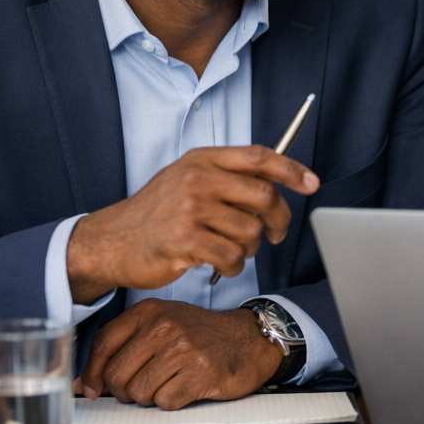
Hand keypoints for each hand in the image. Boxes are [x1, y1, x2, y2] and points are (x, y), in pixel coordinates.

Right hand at [67, 145, 317, 303]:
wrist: (112, 241)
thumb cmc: (158, 213)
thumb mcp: (188, 179)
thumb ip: (228, 177)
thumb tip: (280, 183)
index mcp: (202, 160)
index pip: (258, 157)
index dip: (291, 169)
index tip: (311, 183)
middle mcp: (196, 179)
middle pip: (264, 196)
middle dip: (278, 220)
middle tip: (274, 235)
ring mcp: (189, 209)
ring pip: (250, 231)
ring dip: (250, 248)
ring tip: (233, 250)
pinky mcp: (184, 240)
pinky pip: (232, 257)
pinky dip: (233, 266)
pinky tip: (220, 264)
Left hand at [75, 299, 284, 409]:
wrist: (250, 339)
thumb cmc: (202, 336)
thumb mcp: (162, 327)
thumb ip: (122, 350)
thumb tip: (82, 385)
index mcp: (151, 312)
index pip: (103, 344)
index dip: (92, 373)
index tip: (93, 388)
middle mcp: (166, 326)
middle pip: (116, 375)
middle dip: (124, 390)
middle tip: (143, 387)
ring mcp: (185, 349)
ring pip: (139, 393)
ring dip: (150, 397)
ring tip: (169, 384)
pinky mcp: (201, 373)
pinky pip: (165, 402)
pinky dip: (172, 402)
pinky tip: (186, 388)